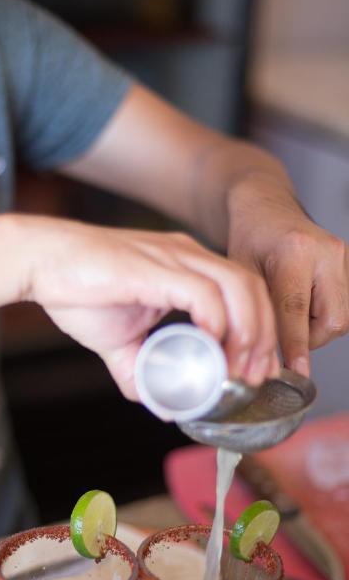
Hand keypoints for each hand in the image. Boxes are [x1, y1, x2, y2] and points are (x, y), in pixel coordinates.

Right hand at [20, 216, 278, 400]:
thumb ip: (139, 369)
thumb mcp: (116, 341)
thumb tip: (159, 402)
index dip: (259, 331)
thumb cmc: (73, 290)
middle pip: (253, 288)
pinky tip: (208, 350)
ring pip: (239, 287)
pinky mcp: (155, 266)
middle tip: (254, 376)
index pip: (244, 292)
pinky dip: (216, 323)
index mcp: (185, 265)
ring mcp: (174, 257)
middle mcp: (187, 254)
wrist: (37, 261)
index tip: (253, 370)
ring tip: (235, 369)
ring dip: (247, 331)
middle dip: (264, 335)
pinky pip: (203, 292)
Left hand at [227, 185, 348, 376]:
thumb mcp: (242, 275)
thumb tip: (268, 358)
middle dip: (308, 336)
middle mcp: (327, 252)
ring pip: (341, 317)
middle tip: (283, 328)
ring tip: (290, 310)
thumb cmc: (249, 239)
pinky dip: (321, 314)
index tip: (297, 371)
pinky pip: (342, 305)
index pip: (297, 312)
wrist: (266, 208)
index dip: (296, 346)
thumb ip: (257, 312)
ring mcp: (343, 257)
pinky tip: (302, 302)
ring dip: (315, 326)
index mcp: (295, 252)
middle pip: (332, 320)